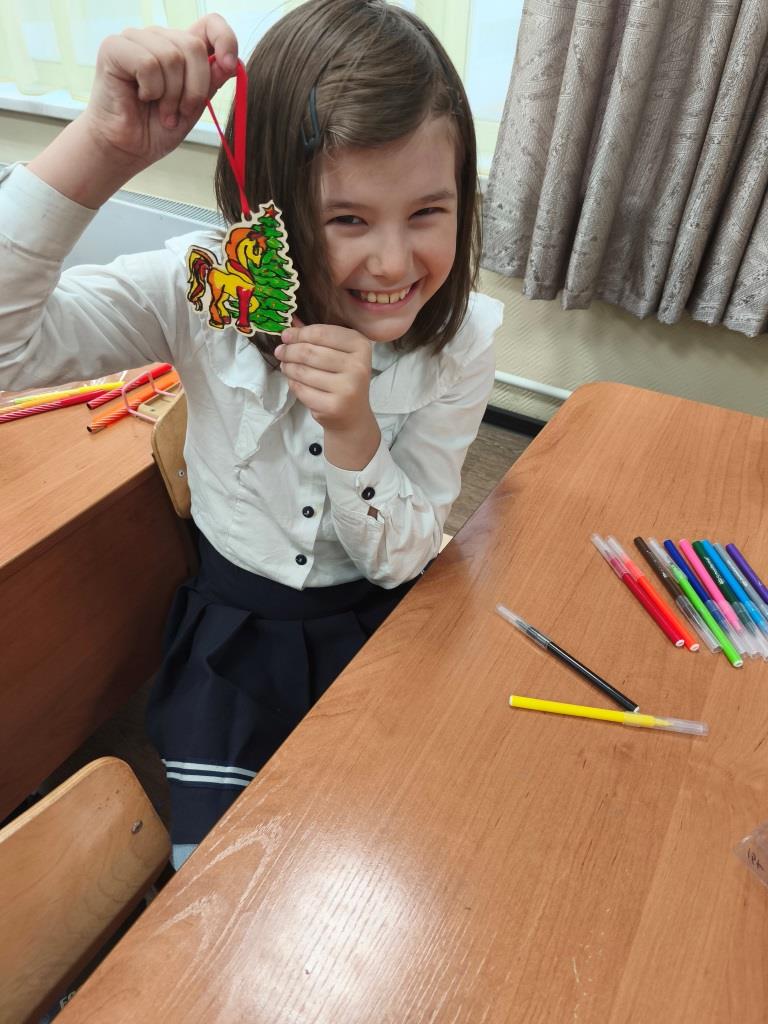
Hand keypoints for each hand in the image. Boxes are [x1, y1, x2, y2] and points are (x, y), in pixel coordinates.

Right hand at [82, 15, 236, 172]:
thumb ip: (210, 82)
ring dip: (171, 95)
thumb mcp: (193, 107)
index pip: (210, 24)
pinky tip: (141, 98)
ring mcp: (136, 39)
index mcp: (181, 48)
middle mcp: (159, 38)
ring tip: (162, 111)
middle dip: (194, 88)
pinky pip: (148, 64)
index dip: (225, 39)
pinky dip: (151, 89)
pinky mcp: (114, 47)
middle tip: (181, 112)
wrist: (126, 148)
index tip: (230, 66)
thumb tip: (230, 63)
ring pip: (172, 57)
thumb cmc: (155, 129)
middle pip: (193, 46)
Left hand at [275, 320, 381, 468]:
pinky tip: (294, 380)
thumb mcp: (338, 354)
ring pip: (303, 371)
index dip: (299, 333)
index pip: (321, 333)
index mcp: (361, 345)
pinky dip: (292, 383)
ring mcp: (347, 387)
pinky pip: (301, 389)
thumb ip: (317, 337)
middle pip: (310, 352)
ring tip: (285, 365)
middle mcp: (358, 366)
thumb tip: (291, 324)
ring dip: (288, 367)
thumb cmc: (343, 379)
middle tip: (280, 351)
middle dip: (289, 350)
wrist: (353, 417)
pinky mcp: (333, 406)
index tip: (286, 336)